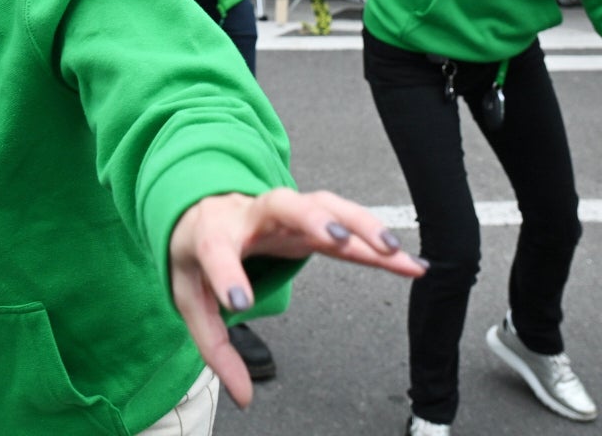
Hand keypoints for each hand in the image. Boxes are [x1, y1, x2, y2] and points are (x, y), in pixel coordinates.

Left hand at [169, 189, 424, 407]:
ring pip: (324, 206)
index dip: (227, 274)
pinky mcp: (311, 218)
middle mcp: (252, 214)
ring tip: (392, 252)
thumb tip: (244, 397)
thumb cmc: (197, 255)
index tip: (240, 301)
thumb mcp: (193, 300)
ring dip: (360, 225)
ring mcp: (284, 212)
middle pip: (281, 204)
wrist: (200, 209)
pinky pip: (347, 222)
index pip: (216, 251)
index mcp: (213, 235)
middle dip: (310, 217)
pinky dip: (376, 237)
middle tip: (336, 238)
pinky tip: (408, 261)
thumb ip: (215, 347)